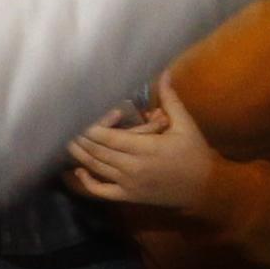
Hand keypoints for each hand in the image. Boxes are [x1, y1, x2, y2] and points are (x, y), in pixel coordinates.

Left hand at [64, 76, 217, 212]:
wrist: (204, 189)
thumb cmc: (194, 154)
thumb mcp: (186, 125)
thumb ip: (170, 100)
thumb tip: (163, 72)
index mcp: (146, 149)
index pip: (109, 138)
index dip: (91, 128)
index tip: (77, 115)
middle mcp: (133, 168)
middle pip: (98, 151)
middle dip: (80, 138)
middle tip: (65, 123)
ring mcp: (129, 184)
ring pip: (96, 168)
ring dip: (79, 154)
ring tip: (66, 139)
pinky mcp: (128, 196)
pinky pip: (102, 191)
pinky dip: (87, 182)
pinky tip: (79, 170)